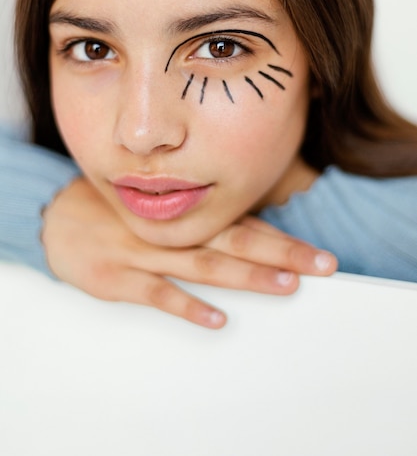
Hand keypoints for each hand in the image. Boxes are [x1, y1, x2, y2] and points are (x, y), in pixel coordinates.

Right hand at [42, 177, 336, 328]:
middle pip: (233, 240)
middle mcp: (171, 229)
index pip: (242, 225)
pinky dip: (187, 306)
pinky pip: (156, 292)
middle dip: (279, 254)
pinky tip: (216, 319)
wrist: (56, 217)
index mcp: (183, 213)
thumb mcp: (157, 206)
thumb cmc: (116, 212)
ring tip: (284, 286)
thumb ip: (199, 220)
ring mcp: (145, 251)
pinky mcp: (119, 277)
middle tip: (320, 266)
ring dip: (245, 276)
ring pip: (202, 264)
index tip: (318, 255)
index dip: (282, 239)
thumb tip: (251, 234)